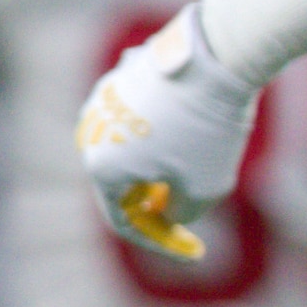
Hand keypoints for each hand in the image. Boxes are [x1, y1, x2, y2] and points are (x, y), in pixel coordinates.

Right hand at [77, 9, 264, 262]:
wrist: (216, 57)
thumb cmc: (208, 129)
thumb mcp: (205, 189)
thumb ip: (180, 214)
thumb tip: (169, 212)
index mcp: (100, 167)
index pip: (125, 222)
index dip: (161, 243)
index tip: (195, 249)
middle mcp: (90, 133)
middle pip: (123, 185)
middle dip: (157, 205)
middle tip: (190, 217)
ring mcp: (103, 100)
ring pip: (130, 149)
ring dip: (157, 169)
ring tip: (194, 174)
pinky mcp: (123, 76)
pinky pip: (140, 118)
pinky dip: (162, 135)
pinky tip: (193, 134)